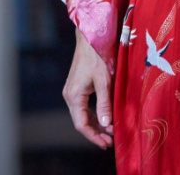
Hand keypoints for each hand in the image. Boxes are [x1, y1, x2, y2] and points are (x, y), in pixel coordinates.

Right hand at [62, 28, 113, 148]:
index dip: (93, 136)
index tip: (106, 143)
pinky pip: (84, 106)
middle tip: (110, 141)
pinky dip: (94, 113)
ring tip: (109, 132)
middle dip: (96, 132)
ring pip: (83, 114)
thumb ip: (104, 102)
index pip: (81, 124)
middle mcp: (70, 95)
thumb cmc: (98, 55)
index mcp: (74, 95)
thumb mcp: (104, 80)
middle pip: (81, 121)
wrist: (90, 36)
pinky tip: (104, 116)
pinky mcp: (77, 86)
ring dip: (96, 123)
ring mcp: (72, 90)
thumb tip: (106, 124)